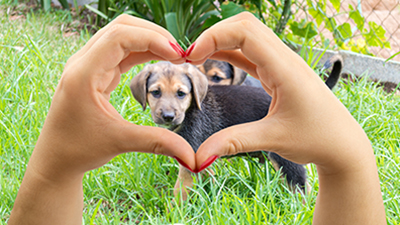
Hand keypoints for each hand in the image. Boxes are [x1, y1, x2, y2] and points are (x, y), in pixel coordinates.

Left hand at [9, 15, 194, 223]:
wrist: (56, 158)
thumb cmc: (79, 149)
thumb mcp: (120, 142)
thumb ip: (158, 142)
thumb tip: (192, 157)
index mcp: (83, 73)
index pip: (120, 37)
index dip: (153, 40)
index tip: (178, 56)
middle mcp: (83, 62)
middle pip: (121, 27)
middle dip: (154, 35)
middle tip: (179, 54)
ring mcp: (88, 65)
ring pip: (121, 36)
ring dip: (149, 41)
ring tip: (174, 56)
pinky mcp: (95, 72)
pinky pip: (121, 51)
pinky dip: (142, 51)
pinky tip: (159, 60)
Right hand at [186, 12, 385, 223]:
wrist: (342, 143)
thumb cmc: (316, 139)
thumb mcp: (273, 139)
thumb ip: (233, 143)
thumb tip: (199, 158)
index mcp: (285, 68)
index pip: (246, 33)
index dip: (214, 37)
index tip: (191, 56)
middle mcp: (285, 59)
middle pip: (245, 25)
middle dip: (214, 34)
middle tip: (190, 55)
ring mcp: (282, 63)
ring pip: (248, 35)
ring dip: (220, 40)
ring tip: (196, 57)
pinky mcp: (279, 72)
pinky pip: (250, 52)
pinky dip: (229, 51)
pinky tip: (212, 59)